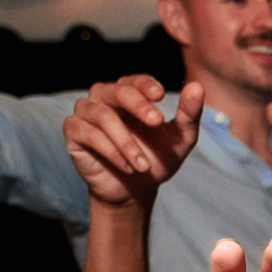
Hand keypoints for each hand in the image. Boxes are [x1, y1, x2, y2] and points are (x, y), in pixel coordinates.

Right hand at [64, 74, 202, 208]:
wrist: (135, 191)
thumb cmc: (156, 160)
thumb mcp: (179, 140)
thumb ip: (189, 115)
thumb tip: (198, 86)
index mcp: (129, 95)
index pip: (135, 81)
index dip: (146, 85)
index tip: (161, 96)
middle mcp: (104, 98)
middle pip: (117, 91)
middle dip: (138, 105)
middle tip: (157, 122)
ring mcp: (86, 113)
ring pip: (103, 115)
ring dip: (127, 142)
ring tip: (144, 165)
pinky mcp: (74, 132)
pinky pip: (88, 133)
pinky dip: (110, 151)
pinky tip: (127, 167)